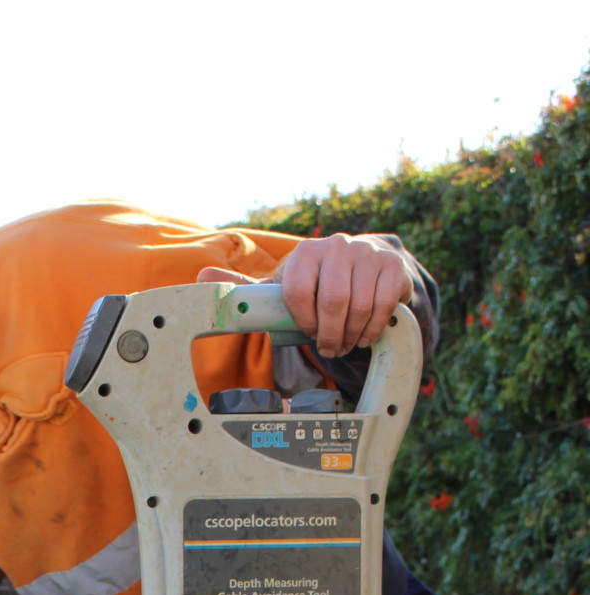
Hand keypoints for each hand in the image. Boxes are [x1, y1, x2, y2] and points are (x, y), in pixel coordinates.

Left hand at [198, 234, 413, 357]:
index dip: (303, 321)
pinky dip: (373, 329)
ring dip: (351, 335)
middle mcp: (336, 246)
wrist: (363, 265)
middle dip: (329, 335)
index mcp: (305, 253)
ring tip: (345, 342)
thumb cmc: (316, 282)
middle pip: (333, 303)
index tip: (307, 332)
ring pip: (359, 308)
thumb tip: (201, 278)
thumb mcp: (281, 285)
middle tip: (329, 348)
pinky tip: (365, 334)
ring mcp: (366, 253)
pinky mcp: (392, 266)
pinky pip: (384, 306)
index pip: (298, 292)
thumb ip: (247, 287)